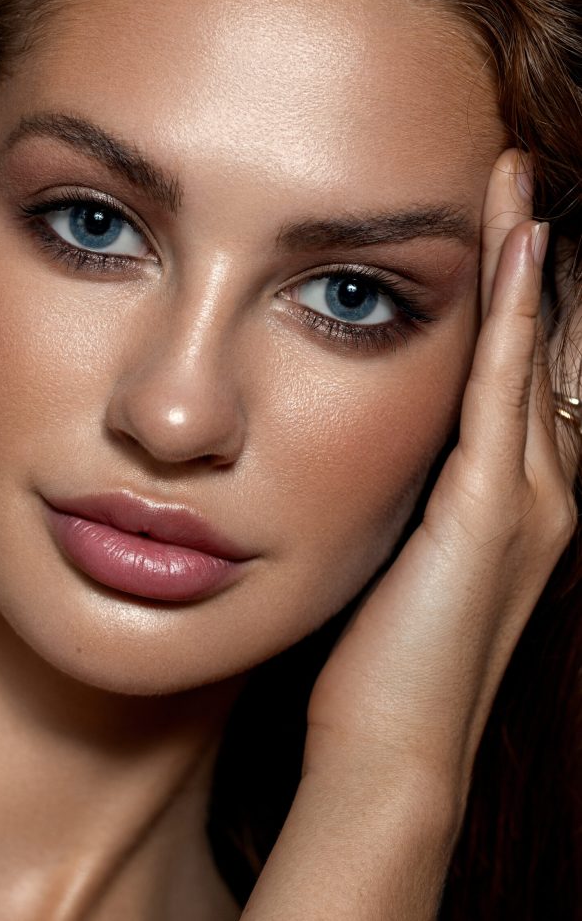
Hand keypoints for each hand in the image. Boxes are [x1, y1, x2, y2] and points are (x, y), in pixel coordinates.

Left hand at [222, 149, 578, 920]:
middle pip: (548, 347)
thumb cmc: (384, 660)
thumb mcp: (400, 555)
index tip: (499, 223)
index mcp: (516, 500)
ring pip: (536, 354)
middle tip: (516, 174)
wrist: (392, 747)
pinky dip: (514, 318)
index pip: (526, 372)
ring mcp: (528, 502)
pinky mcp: (491, 515)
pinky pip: (505, 393)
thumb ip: (408, 495)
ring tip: (515, 180)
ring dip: (528, 263)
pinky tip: (514, 247)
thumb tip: (372, 443)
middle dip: (535, 259)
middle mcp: (543, 491)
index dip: (521, 295)